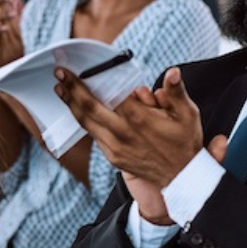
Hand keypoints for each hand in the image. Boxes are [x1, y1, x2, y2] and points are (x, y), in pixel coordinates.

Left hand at [54, 65, 210, 210]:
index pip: (107, 95)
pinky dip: (84, 120)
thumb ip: (176, 92)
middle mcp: (122, 133)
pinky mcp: (113, 157)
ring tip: (60, 90)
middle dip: (71, 90)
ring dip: (72, 105)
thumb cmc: (184, 142)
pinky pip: (94, 135)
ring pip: (87, 123)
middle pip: (89, 109)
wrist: (181, 177)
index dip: (87, 83)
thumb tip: (172, 73)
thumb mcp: (188, 114)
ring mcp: (115, 147)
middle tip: (59, 74)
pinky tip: (78, 110)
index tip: (74, 70)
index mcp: (139, 119)